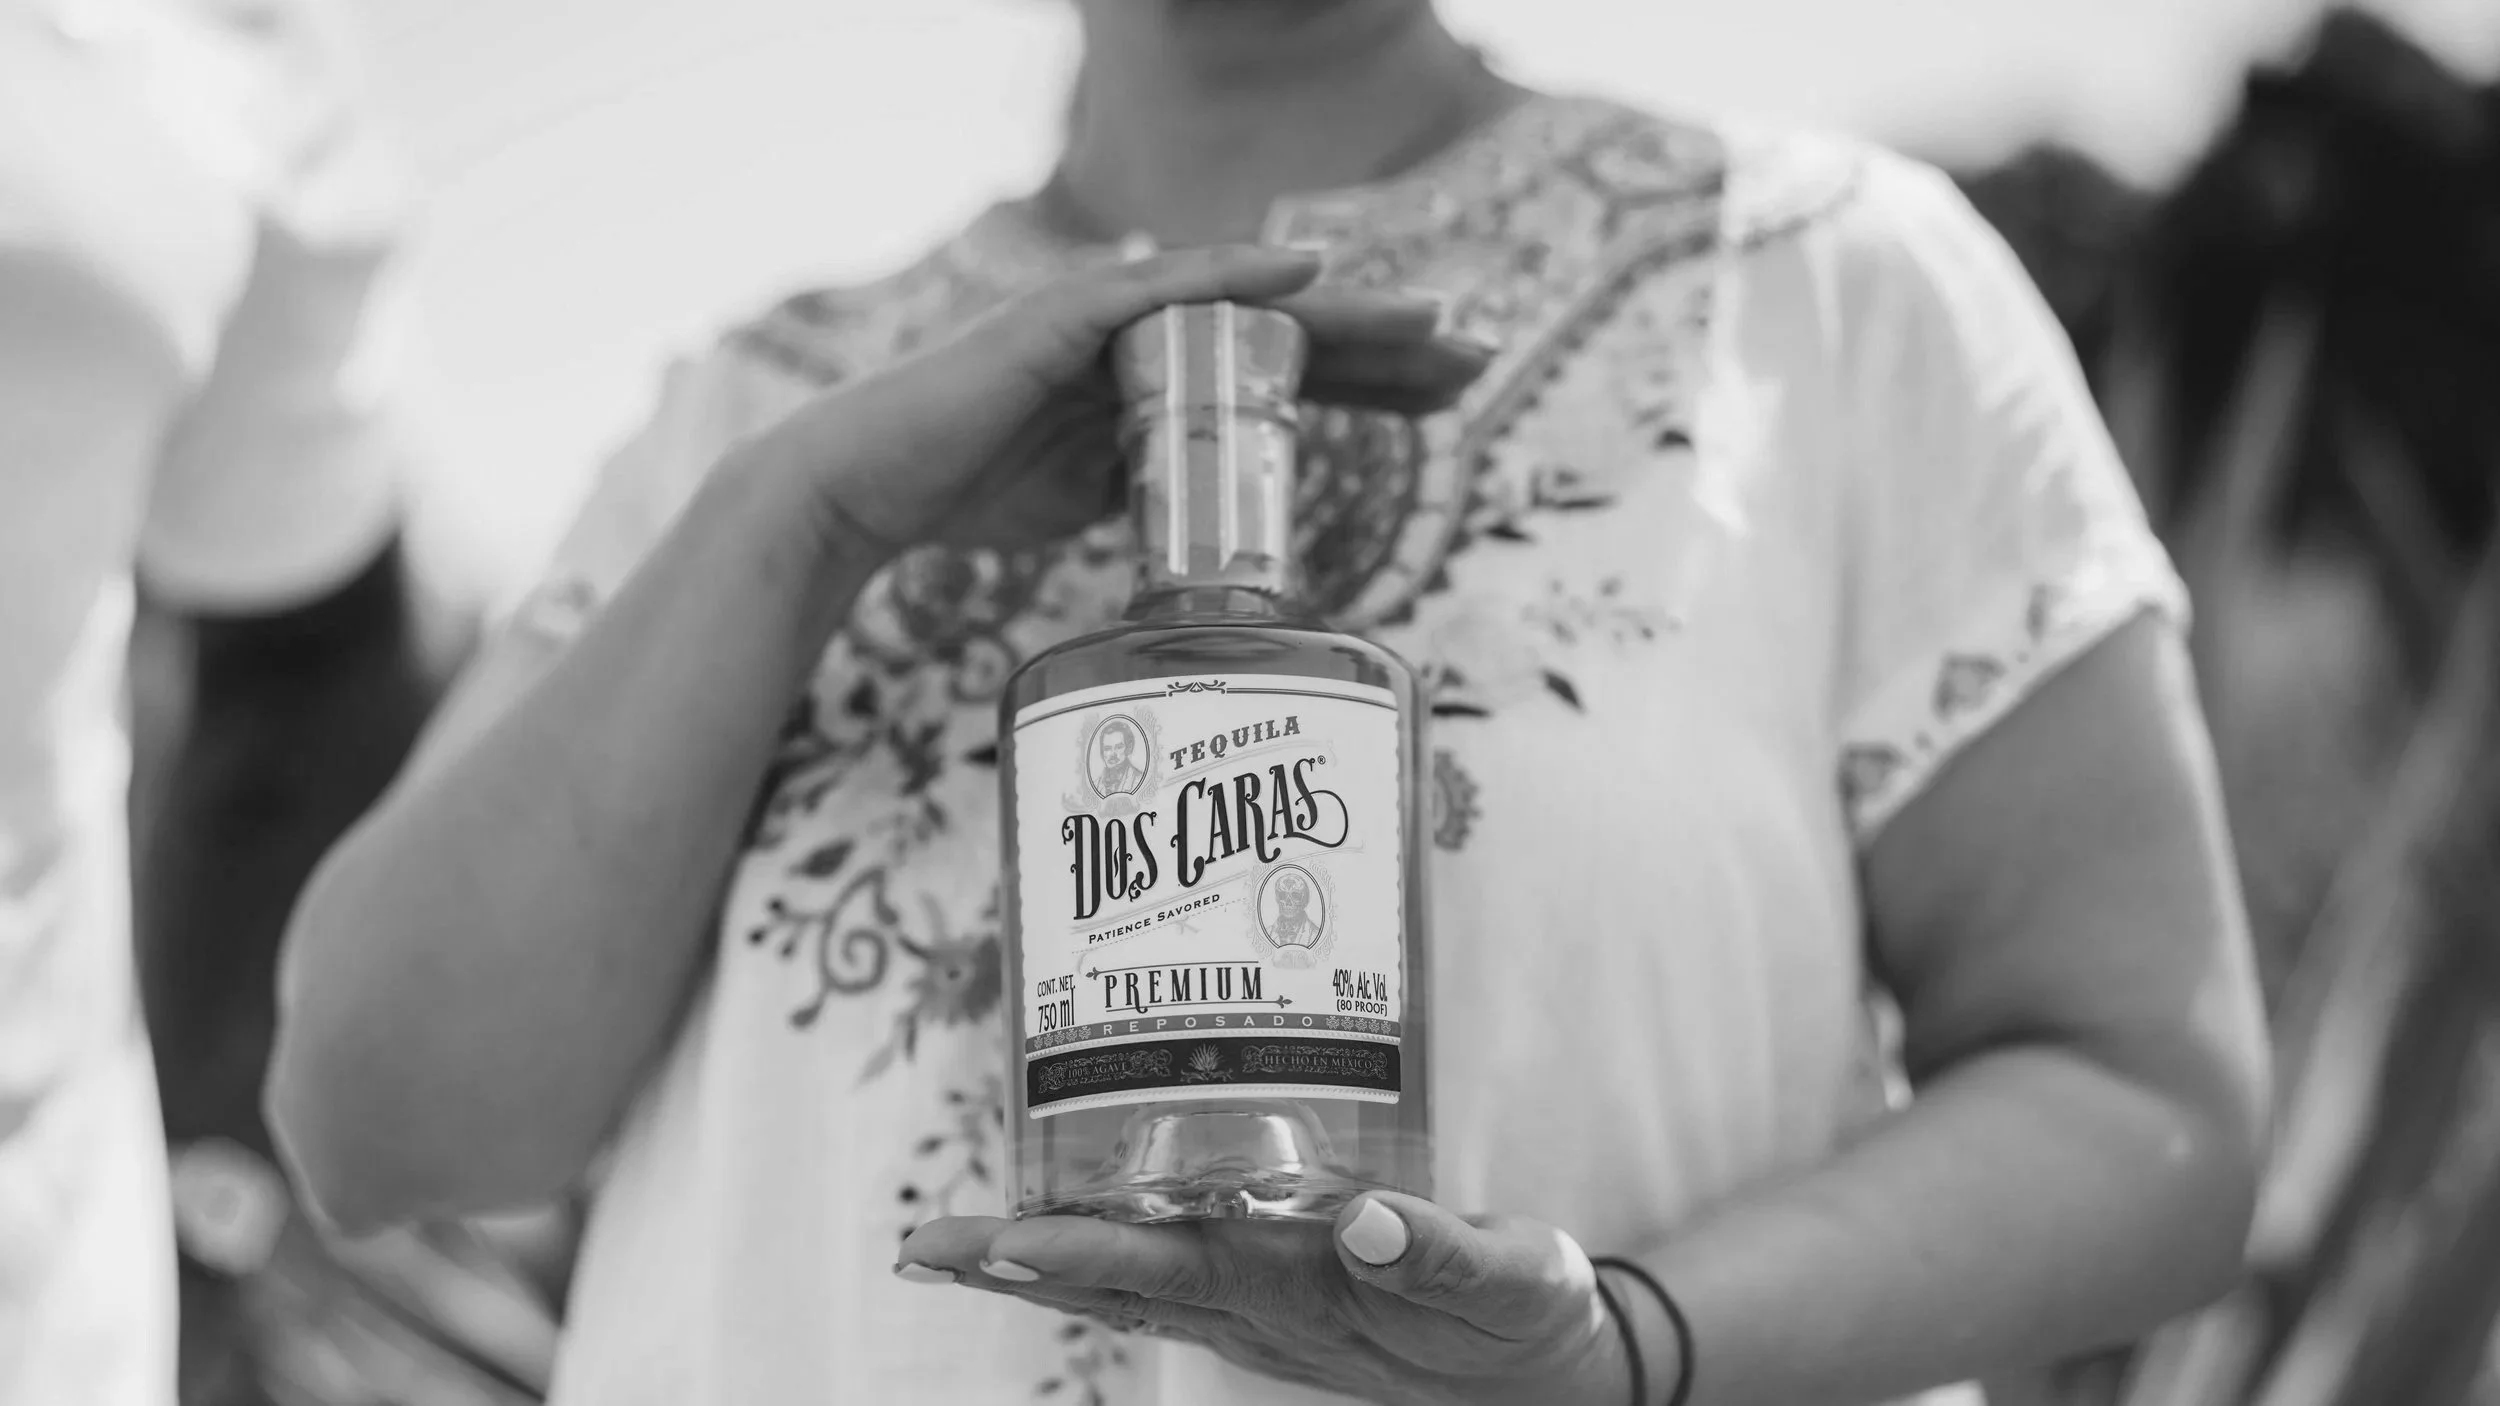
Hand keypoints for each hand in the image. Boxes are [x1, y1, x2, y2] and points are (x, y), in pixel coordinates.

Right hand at [743, 245, 1492, 553]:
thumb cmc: (971, 488)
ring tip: (1433, 320)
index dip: (1377, 380)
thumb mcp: (1097, 494)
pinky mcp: (1070, 314)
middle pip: (1296, 333)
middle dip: (1392, 346)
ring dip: (1348, 312)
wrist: (873, 488)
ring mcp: (1116, 316)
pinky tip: (1307, 271)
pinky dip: (1238, 275)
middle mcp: (1156, 334)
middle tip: (1480, 353)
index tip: (1453, 398)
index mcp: (1171, 378)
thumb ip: (1158, 481)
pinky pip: (1167, 288)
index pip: (1293, 373)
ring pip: (1253, 306)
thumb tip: (1212, 513)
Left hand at [896, 1193, 1631, 1405]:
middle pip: (1118, 1283)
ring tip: (945, 1245)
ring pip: (1127, 1284)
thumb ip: (1440, 1254)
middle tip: (920, 1243)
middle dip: (1017, 1264)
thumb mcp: (1514, 1282)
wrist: (1547, 1383)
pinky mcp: (1274, 1295)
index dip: (1087, 1255)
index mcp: (1310, 1291)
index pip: (1177, 1268)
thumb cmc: (1529, 1319)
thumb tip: (1365, 1218)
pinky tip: (1049, 1232)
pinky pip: (1164, 1274)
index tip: (1006, 1244)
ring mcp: (1261, 1308)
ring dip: (1036, 1263)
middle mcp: (1264, 1305)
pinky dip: (1096, 1254)